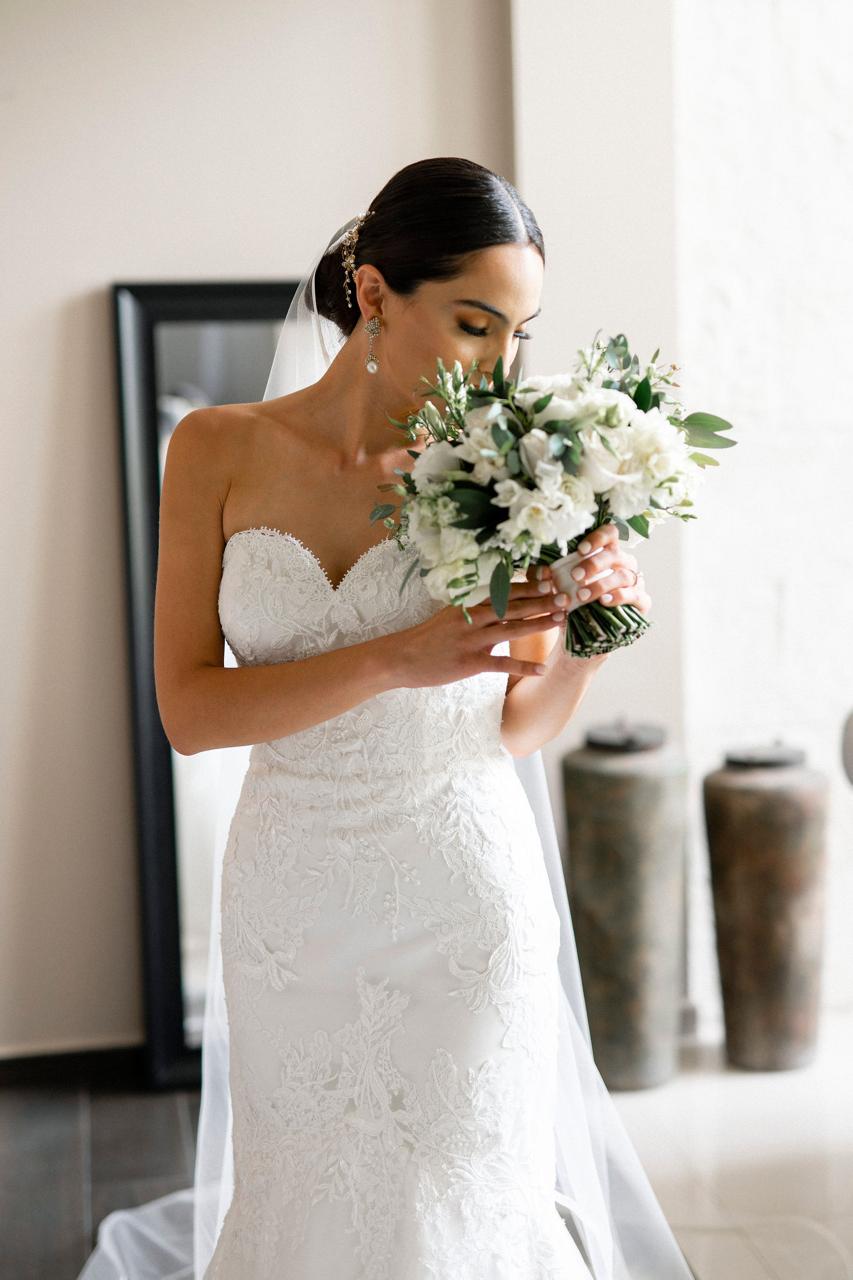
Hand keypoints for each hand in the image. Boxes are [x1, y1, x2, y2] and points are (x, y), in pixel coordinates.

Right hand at [393, 578, 569, 688]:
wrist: (401, 658)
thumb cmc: (427, 639)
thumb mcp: (449, 617)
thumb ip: (474, 611)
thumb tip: (496, 608)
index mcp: (468, 604)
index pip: (503, 590)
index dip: (529, 584)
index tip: (551, 578)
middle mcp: (472, 618)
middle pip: (513, 606)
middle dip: (542, 600)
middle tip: (567, 595)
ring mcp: (471, 639)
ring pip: (511, 628)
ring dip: (539, 623)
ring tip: (562, 620)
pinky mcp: (469, 662)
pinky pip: (501, 663)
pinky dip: (522, 666)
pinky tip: (541, 669)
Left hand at [535, 524, 652, 616]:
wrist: (585, 630)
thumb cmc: (573, 600)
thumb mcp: (557, 586)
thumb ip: (548, 576)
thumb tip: (540, 570)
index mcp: (607, 552)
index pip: (609, 534)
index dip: (597, 538)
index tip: (580, 550)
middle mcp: (624, 563)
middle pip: (615, 554)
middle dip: (594, 564)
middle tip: (575, 576)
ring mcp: (634, 581)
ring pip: (623, 576)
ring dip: (601, 584)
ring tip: (583, 595)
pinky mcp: (641, 601)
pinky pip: (635, 595)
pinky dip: (619, 597)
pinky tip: (605, 602)